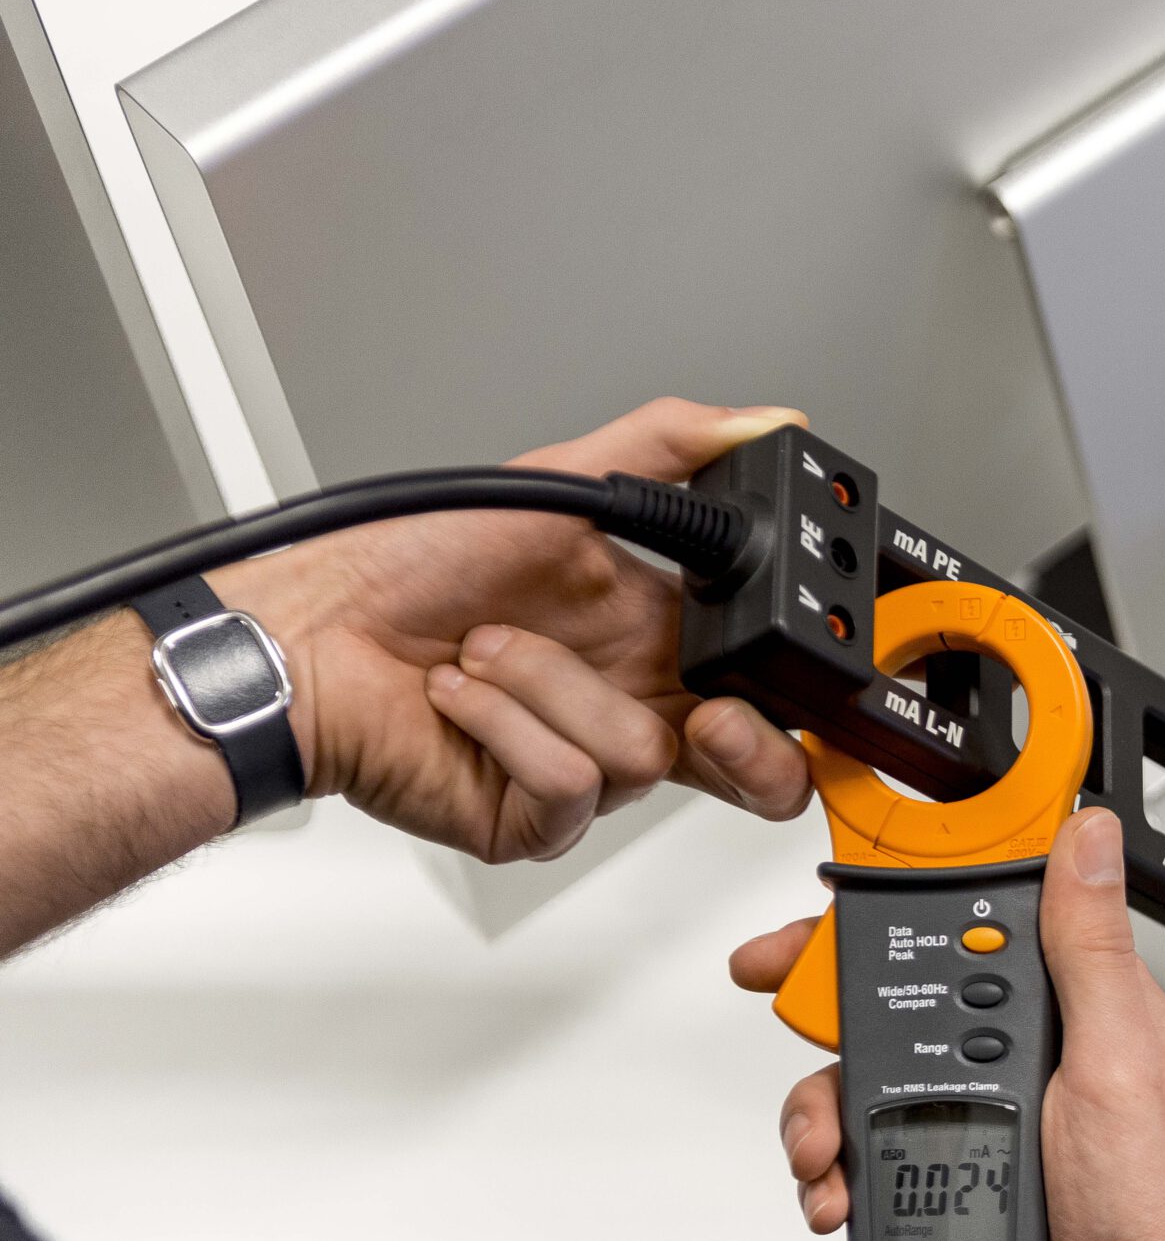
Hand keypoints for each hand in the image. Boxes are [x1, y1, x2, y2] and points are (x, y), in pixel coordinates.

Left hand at [215, 398, 813, 860]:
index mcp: (650, 634)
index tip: (776, 662)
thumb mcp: (557, 481)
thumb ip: (673, 447)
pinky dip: (507, 726)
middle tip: (708, 715)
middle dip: (750, 749)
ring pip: (642, 756)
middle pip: (748, 770)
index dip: (788, 691)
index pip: (762, 683)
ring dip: (549, 687)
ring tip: (482, 652)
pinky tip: (457, 696)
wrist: (300, 636)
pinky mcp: (531, 820)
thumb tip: (768, 420)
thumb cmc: (399, 564)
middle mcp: (623, 704)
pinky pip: (571, 785)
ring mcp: (581, 770)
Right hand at [736, 808, 1164, 1240]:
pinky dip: (834, 1170)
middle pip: (898, 1002)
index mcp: (1073, 1009)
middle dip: (830, 1016)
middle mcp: (1022, 1059)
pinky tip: (839, 1195)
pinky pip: (865, 1155)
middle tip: (786, 1020)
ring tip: (829, 1151)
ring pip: (865, 1081)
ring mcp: (980, 1122)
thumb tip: (1090, 835)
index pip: (973, 924)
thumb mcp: (1120, 1059)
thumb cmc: (1147, 1215)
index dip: (898, 905)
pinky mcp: (945, 1180)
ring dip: (824, 1109)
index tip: (825, 909)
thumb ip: (1091, 947)